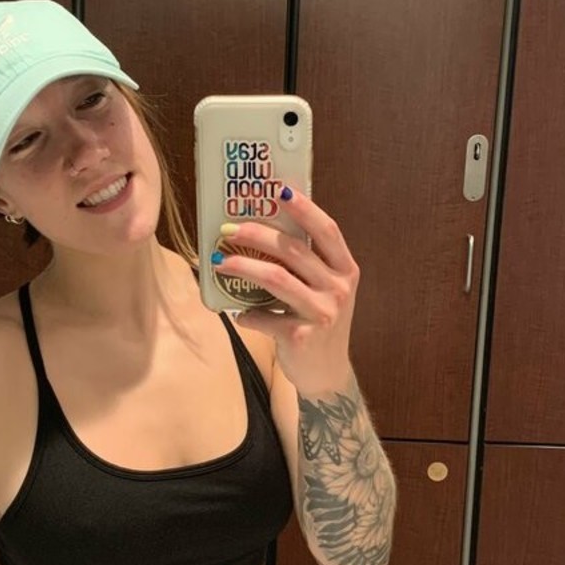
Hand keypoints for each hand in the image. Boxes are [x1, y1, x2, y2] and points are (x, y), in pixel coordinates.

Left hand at [214, 185, 359, 396]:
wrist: (326, 374)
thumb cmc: (319, 323)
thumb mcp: (324, 290)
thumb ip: (307, 264)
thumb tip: (262, 230)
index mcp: (345, 270)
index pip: (327, 230)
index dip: (305, 208)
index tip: (279, 190)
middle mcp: (338, 288)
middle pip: (293, 249)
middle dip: (256, 234)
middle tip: (228, 229)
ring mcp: (322, 313)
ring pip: (276, 278)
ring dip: (242, 266)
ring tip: (219, 261)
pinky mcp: (301, 337)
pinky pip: (263, 316)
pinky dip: (246, 314)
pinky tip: (238, 313)